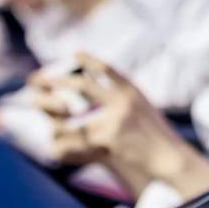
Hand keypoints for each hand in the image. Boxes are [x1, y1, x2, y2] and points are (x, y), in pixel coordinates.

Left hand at [45, 54, 185, 182]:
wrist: (168, 154)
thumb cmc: (156, 132)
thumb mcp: (142, 106)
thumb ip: (123, 96)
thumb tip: (103, 86)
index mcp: (131, 90)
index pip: (107, 68)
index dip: (89, 60)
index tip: (75, 53)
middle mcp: (123, 100)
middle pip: (85, 86)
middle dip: (61, 82)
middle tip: (43, 80)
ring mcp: (115, 118)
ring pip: (76, 116)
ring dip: (55, 114)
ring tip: (40, 109)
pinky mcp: (109, 138)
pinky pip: (81, 139)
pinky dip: (67, 142)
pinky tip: (52, 141)